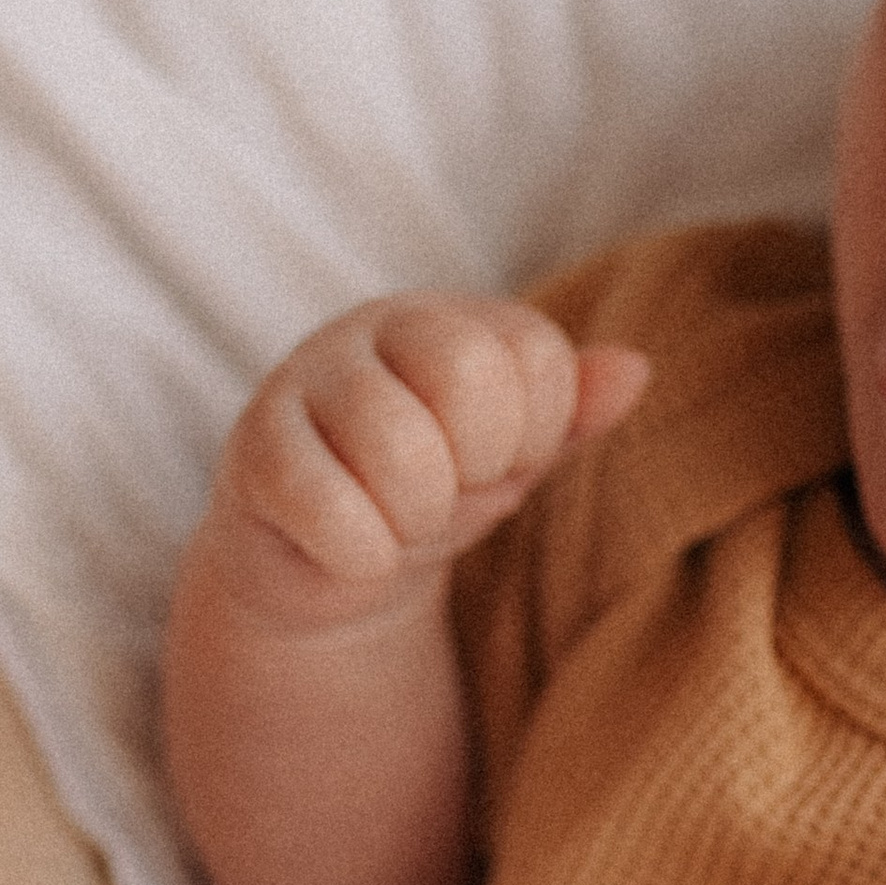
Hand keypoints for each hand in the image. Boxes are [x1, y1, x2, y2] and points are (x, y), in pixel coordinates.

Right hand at [195, 294, 646, 634]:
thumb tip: (634, 369)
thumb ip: (573, 413)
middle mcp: (369, 330)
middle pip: (467, 373)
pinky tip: (357, 553)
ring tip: (401, 523)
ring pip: (398, 445)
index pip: (531, 351)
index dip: (532, 432)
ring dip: (419, 518)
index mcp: (446, 318)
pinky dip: (362, 553)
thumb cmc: (436, 493)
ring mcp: (300, 384)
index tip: (497, 463)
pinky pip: (325, 504)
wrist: (333, 565)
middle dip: (478, 466)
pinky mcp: (252, 453)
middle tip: (448, 494)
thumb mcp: (516, 456)